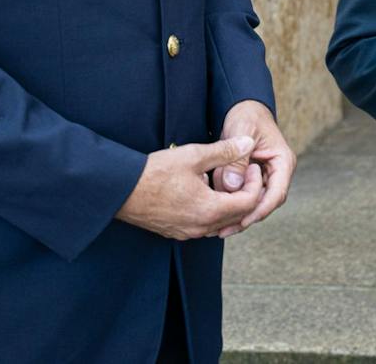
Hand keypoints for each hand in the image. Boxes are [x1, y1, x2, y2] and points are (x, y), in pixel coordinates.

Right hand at [115, 137, 262, 239]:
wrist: (119, 190)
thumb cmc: (155, 172)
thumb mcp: (193, 156)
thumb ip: (225, 151)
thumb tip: (248, 143)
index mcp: (209, 211)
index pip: (249, 203)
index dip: (256, 183)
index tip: (250, 166)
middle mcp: (200, 228)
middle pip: (238, 215)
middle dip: (247, 193)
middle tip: (244, 171)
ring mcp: (187, 232)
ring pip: (222, 222)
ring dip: (230, 203)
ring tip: (225, 179)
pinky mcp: (176, 231)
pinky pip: (205, 225)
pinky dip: (213, 210)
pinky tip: (205, 190)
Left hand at [213, 99, 296, 238]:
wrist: (244, 109)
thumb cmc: (246, 116)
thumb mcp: (241, 133)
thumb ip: (237, 159)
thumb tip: (233, 186)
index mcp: (283, 162)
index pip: (276, 193)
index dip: (260, 210)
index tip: (243, 220)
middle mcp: (277, 173)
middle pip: (266, 203)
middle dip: (246, 217)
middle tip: (224, 230)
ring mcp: (265, 177)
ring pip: (255, 203)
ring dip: (238, 215)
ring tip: (217, 228)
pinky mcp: (252, 180)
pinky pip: (244, 196)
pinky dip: (232, 205)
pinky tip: (217, 215)